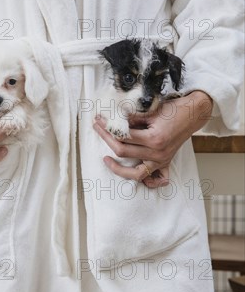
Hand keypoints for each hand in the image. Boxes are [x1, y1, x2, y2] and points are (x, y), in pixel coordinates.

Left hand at [93, 90, 212, 187]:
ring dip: (118, 169)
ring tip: (106, 160)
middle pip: (123, 152)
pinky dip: (148, 181)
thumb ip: (131, 118)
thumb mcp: (150, 111)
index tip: (99, 121)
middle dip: (106, 139)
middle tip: (98, 129)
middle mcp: (157, 153)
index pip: (122, 136)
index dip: (108, 128)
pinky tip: (136, 174)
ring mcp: (162, 160)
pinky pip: (157, 179)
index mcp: (153, 138)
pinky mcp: (166, 162)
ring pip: (136, 173)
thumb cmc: (174, 109)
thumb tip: (113, 120)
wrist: (193, 113)